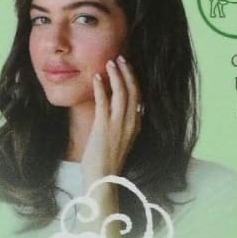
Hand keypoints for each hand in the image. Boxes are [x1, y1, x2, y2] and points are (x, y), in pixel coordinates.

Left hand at [80, 55, 142, 189]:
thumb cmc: (107, 162)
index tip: (127, 67)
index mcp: (136, 125)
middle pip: (133, 91)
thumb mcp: (119, 140)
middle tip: (120, 58)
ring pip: (122, 93)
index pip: (139, 97)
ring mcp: (119, 125)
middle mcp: (131, 123)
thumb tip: (114, 111)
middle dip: (127, 72)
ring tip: (110, 63)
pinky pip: (104, 102)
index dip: (133, 80)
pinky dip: (102, 88)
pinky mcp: (104, 127)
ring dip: (116, 75)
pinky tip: (97, 78)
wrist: (103, 178)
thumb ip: (121, 125)